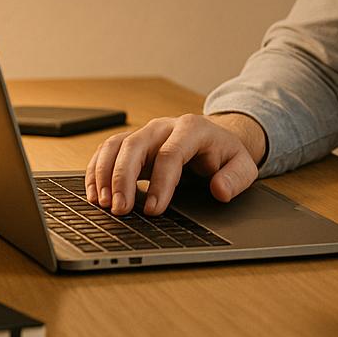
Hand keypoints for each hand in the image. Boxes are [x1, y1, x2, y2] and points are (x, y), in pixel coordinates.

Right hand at [85, 112, 265, 215]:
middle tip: (120, 209)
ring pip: (116, 145)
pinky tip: (95, 193)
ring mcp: (145, 133)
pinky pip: (107, 151)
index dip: (160, 183)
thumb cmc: (225, 154)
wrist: (215, 138)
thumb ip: (235, 178)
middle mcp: (164, 127)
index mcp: (192, 129)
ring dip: (104, 174)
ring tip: (102, 203)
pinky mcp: (132, 143)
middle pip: (135, 146)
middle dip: (123, 178)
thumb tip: (219, 190)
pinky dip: (97, 171)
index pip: (171, 154)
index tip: (153, 210)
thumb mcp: (242, 165)